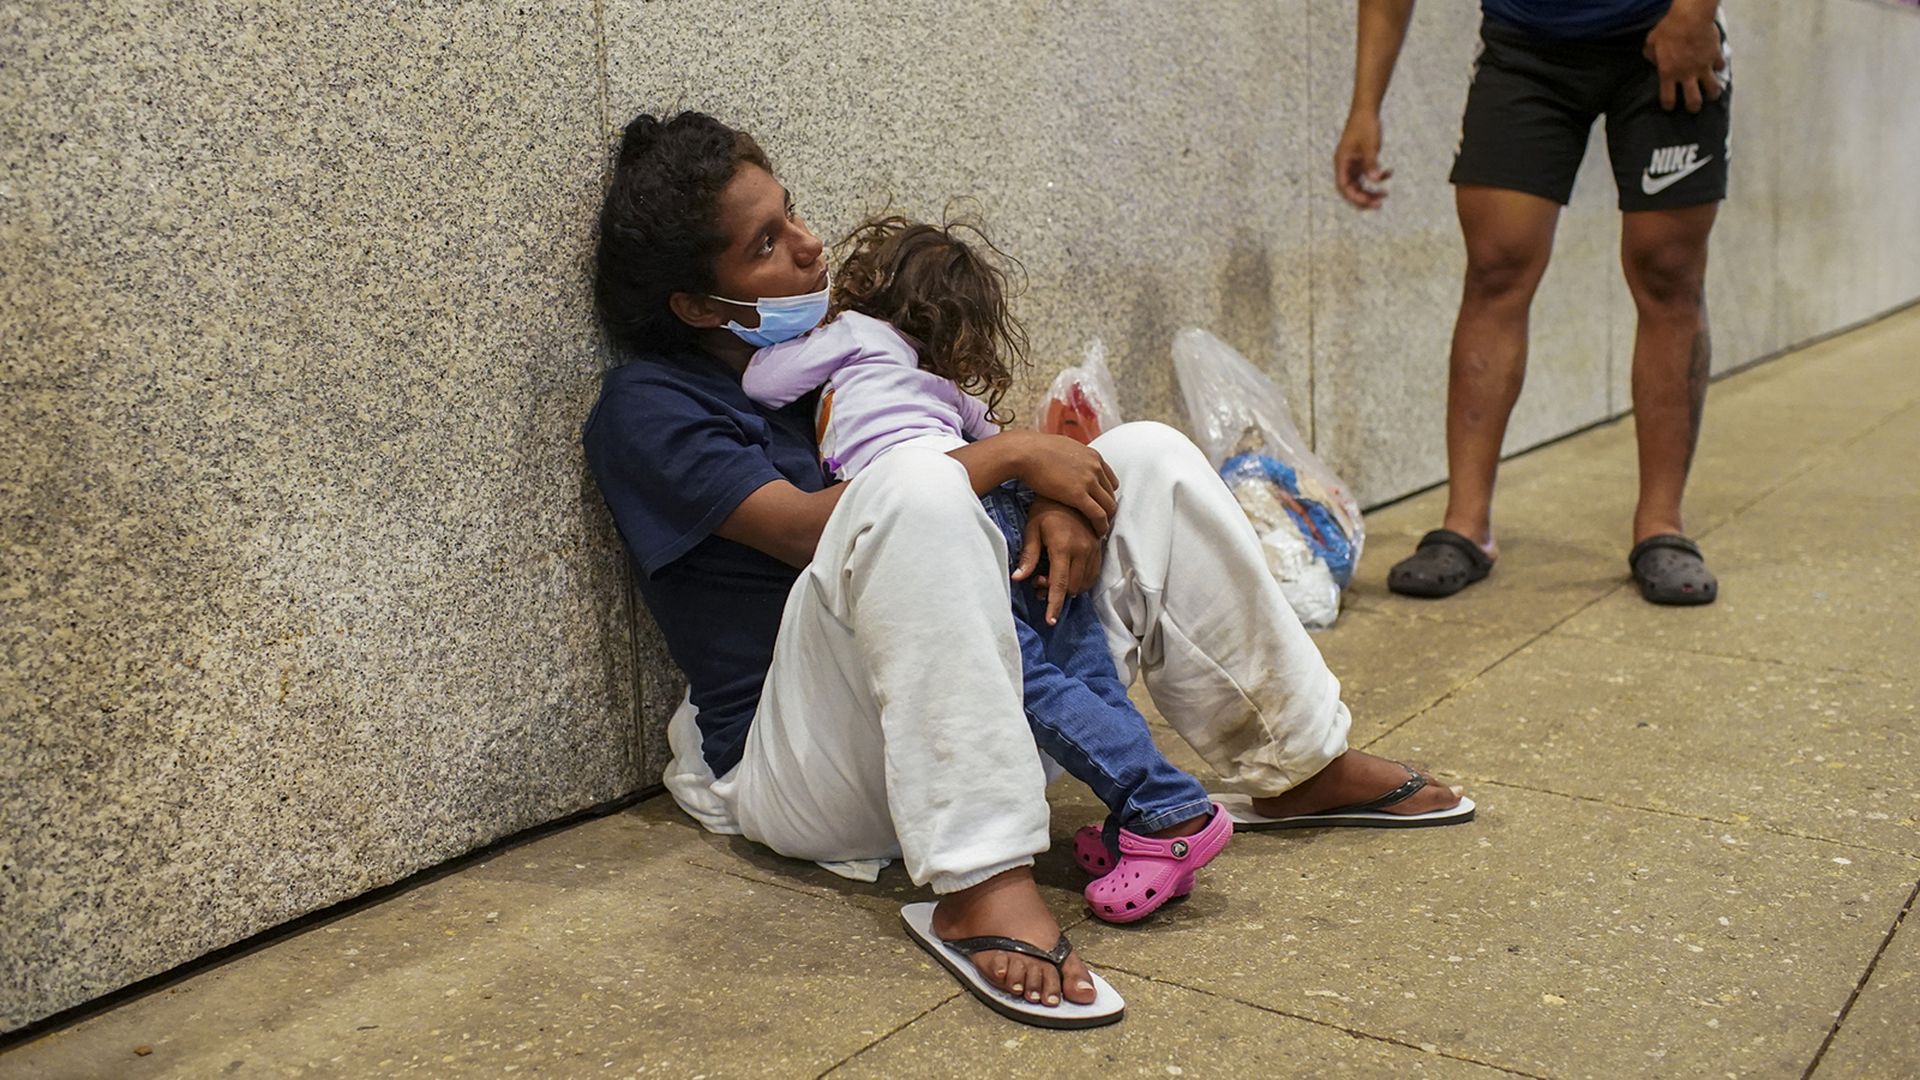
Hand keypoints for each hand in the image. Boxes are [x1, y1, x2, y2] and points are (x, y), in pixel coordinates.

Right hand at [1010, 432, 1118, 536]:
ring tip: (1100, 529)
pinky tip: (1097, 533)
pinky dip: (1101, 526)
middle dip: (1107, 508)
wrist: (1025, 452)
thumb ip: (1072, 457)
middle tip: (1101, 520)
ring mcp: (1089, 481)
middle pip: (1111, 494)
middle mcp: (1095, 467)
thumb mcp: (1063, 448)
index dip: (1105, 495)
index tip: (1098, 504)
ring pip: (1109, 506)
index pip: (1110, 480)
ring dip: (1107, 520)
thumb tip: (1068, 461)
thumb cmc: (1035, 450)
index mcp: (1092, 456)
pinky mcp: (1079, 495)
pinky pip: (1099, 515)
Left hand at [1012, 497, 1103, 625]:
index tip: (1050, 620)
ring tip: (1049, 577)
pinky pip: (1093, 573)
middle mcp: (1082, 550)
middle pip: (1073, 587)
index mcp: (1063, 547)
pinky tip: (1066, 573)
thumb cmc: (1045, 507)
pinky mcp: (1098, 546)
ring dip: (1069, 588)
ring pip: (1085, 583)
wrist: (1068, 488)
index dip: (1054, 605)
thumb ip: (1028, 555)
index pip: (1059, 584)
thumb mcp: (1032, 529)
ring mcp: (1093, 548)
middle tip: (1038, 584)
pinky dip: (1081, 580)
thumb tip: (1018, 578)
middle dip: (1056, 594)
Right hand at [1334, 111, 1391, 208]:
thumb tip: (1375, 180)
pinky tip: (1390, 172)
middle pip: (1351, 190)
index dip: (1356, 198)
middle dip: (1364, 198)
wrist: (1366, 110)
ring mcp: (1352, 164)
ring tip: (1385, 195)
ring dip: (1371, 191)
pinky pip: (1367, 175)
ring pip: (1359, 185)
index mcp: (1342, 162)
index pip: (1344, 187)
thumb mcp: (1370, 145)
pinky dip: (1378, 176)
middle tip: (1379, 204)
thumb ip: (1371, 163)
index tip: (1371, 202)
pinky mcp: (1360, 161)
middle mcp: (1345, 166)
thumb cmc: (1365, 125)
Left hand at [1643, 4, 1725, 112]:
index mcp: (1669, 74)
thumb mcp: (1652, 42)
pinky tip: (1717, 67)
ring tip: (1712, 95)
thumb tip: (1654, 60)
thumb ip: (1651, 55)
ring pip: (1712, 89)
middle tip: (1694, 108)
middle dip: (1693, 107)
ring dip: (1712, 93)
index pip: (1668, 98)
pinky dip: (1719, 68)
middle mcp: (1687, 75)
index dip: (1668, 105)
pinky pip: (1720, 67)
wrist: (1691, 18)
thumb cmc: (1668, 29)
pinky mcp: (1716, 57)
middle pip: (1693, 100)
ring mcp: (1704, 67)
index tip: (1670, 107)